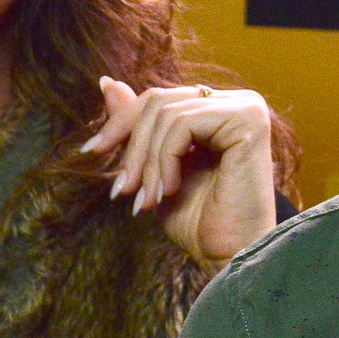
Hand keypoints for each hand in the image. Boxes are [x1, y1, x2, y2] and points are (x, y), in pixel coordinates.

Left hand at [81, 77, 277, 272]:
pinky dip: (165, 160)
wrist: (229, 256)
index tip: (91, 152)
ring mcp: (245, 108)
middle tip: (123, 191)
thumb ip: (139, 125)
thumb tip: (106, 81)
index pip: (158, 98)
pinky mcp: (247, 120)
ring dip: (147, 163)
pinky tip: (170, 189)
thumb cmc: (199, 221)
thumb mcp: (155, 168)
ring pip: (166, 113)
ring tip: (147, 199)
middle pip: (158, 100)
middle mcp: (236, 102)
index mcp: (218, 110)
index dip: (121, 123)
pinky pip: (183, 124)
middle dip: (132, 148)